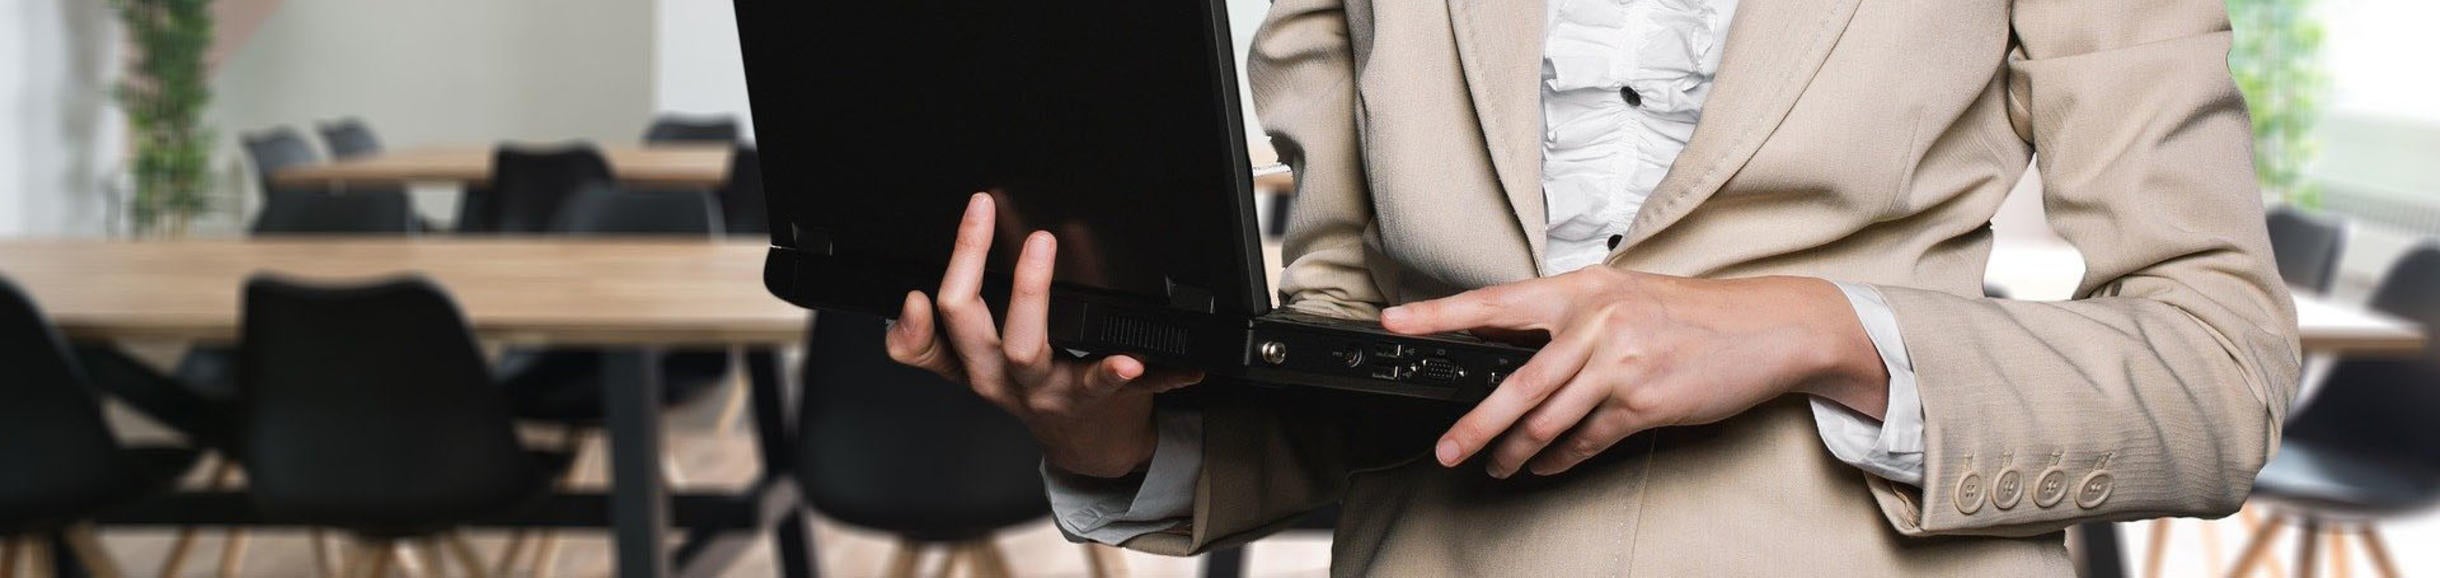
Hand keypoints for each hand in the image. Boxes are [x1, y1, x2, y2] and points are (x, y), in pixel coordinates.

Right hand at [887, 193, 1205, 477]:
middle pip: (967, 326)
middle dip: (969, 262)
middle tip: (983, 211)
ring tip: (1041, 243)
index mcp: (971, 365)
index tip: (914, 292)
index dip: (911, 323)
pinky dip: (1116, 370)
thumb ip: (963, 317)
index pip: (925, 344)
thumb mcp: (988, 361)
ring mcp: (1042, 391)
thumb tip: (949, 265)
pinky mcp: (1088, 398)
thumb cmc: (1038, 387)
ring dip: (1029, 291)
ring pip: (1023, 348)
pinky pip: (1100, 383)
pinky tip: (1131, 358)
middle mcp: (998, 380)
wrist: (1089, 442)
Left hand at [1380, 267, 1887, 477]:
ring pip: (1548, 420)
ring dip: (1516, 452)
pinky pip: (1587, 440)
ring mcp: (1621, 363)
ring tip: (1496, 466)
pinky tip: (1546, 467)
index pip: (1494, 302)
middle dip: (1474, 425)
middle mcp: (1596, 321)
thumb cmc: (1687, 313)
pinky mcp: (1646, 401)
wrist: (1766, 328)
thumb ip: (1563, 316)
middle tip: (1446, 450)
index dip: (1438, 315)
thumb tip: (1500, 337)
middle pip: (1515, 383)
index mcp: (1581, 288)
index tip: (1394, 323)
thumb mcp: (1620, 296)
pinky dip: (1561, 458)